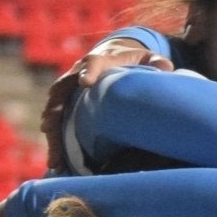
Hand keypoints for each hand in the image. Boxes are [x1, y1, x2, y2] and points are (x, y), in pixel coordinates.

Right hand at [41, 38, 171, 171]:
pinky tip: (57, 161)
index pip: (92, 63)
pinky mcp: (67, 102)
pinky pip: (57, 120)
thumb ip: (156, 62)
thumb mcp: (148, 57)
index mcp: (99, 60)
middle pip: (61, 91)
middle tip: (50, 132)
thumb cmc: (133, 59)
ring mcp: (69, 89)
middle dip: (55, 113)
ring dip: (52, 134)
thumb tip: (165, 68)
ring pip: (54, 110)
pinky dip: (55, 139)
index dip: (88, 71)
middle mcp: (77, 73)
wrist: (114, 54)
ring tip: (55, 160)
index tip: (86, 82)